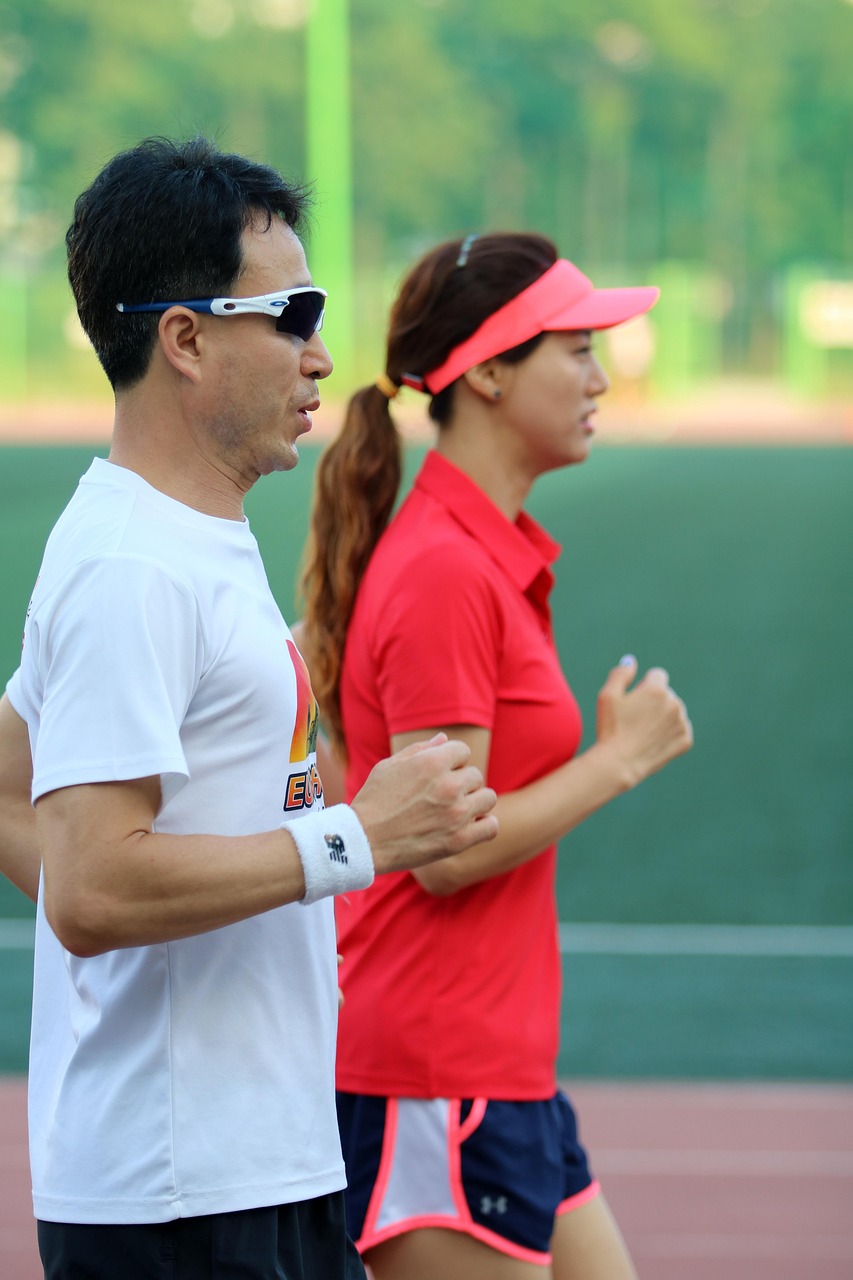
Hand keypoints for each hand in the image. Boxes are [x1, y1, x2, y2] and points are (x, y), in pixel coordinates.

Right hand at [351, 735, 497, 875]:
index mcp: (431, 762)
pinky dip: (484, 825)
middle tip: (443, 796)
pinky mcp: (459, 840)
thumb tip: (443, 739)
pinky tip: (470, 826)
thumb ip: (419, 749)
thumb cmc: (373, 801)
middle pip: (475, 775)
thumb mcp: (389, 766)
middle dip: (462, 783)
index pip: (463, 750)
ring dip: (475, 802)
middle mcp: (448, 785)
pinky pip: (491, 826)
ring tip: (458, 810)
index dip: (452, 761)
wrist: (362, 841)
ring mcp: (456, 813)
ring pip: (488, 798)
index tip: (441, 774)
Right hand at [595, 656, 692, 788]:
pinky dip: (669, 734)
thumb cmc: (611, 728)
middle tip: (635, 720)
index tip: (634, 701)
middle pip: (666, 694)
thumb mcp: (607, 696)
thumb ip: (620, 674)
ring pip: (674, 712)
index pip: (657, 675)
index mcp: (657, 690)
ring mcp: (682, 723)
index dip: (643, 686)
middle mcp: (674, 703)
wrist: (619, 763)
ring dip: (663, 717)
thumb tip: (631, 661)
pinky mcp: (685, 740)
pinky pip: (680, 730)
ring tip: (644, 732)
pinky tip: (653, 741)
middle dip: (655, 702)